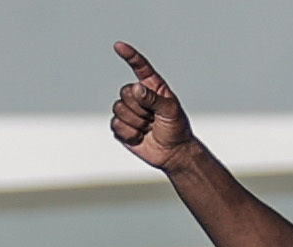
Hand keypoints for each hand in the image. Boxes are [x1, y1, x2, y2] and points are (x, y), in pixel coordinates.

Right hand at [110, 41, 194, 169]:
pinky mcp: (121, 126)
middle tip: (154, 118)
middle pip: (125, 92)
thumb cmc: (176, 129)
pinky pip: (116, 125)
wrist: (173, 153)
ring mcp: (128, 110)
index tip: (119, 46)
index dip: (129, 56)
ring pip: (119, 109)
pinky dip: (130, 133)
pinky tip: (140, 136)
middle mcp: (138, 96)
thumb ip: (154, 99)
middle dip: (140, 108)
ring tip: (148, 128)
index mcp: (152, 87)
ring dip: (136, 122)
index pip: (140, 67)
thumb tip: (136, 89)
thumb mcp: (171, 111)